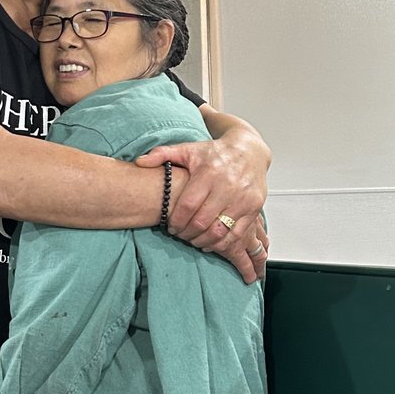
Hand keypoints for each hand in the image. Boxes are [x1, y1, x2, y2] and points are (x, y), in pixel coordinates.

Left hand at [137, 129, 268, 282]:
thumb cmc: (215, 153)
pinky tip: (211, 241)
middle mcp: (228, 186)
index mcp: (208, 173)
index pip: (187, 206)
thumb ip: (162, 154)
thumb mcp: (187, 149)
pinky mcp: (254, 208)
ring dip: (203, 241)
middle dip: (187, 234)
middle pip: (202, 222)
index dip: (176, 221)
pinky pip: (236, 234)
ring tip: (194, 239)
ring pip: (219, 231)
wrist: (249, 150)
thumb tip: (140, 161)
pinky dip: (222, 243)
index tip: (170, 226)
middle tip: (180, 235)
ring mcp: (243, 199)